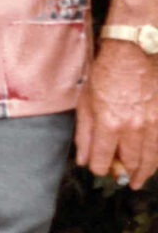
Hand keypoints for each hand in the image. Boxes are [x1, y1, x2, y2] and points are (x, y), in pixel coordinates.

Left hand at [75, 41, 157, 188]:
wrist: (135, 51)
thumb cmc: (106, 72)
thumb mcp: (86, 100)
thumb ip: (84, 133)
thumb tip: (83, 158)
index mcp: (109, 123)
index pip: (102, 159)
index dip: (99, 168)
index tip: (98, 169)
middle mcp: (133, 128)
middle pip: (130, 163)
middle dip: (125, 175)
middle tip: (125, 181)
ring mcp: (153, 123)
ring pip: (152, 158)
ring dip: (145, 172)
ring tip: (140, 179)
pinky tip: (153, 161)